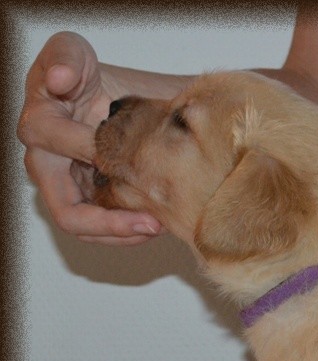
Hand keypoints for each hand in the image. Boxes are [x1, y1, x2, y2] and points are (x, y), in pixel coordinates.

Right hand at [18, 31, 161, 244]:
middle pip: (70, 214)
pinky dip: (131, 230)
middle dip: (111, 225)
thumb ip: (64, 58)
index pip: (54, 158)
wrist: (108, 94)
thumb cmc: (82, 72)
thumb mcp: (72, 52)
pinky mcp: (92, 201)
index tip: (132, 162)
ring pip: (89, 231)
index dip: (90, 160)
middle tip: (153, 223)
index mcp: (39, 131)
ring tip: (161, 227)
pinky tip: (161, 223)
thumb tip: (59, 80)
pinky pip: (106, 227)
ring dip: (125, 235)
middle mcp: (48, 166)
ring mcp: (70, 188)